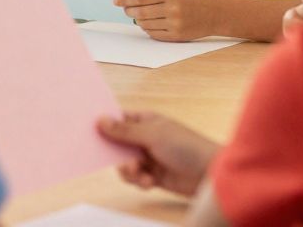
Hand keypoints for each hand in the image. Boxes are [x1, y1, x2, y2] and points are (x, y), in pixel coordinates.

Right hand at [97, 110, 219, 196]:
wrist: (209, 174)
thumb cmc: (185, 147)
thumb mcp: (152, 135)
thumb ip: (124, 131)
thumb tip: (100, 120)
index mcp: (146, 121)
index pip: (119, 119)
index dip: (106, 124)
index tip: (93, 131)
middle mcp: (145, 138)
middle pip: (118, 144)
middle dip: (117, 155)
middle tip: (124, 161)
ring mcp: (149, 157)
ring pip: (124, 163)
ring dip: (129, 171)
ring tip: (141, 174)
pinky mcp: (153, 176)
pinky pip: (135, 178)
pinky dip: (139, 181)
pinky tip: (150, 182)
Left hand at [114, 0, 219, 42]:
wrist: (216, 13)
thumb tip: (130, 0)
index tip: (116, 0)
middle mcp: (173, 8)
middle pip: (140, 12)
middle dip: (129, 11)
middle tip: (126, 9)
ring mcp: (175, 24)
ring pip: (145, 24)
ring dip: (138, 20)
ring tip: (138, 16)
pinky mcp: (177, 36)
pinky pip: (154, 34)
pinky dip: (147, 29)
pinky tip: (148, 24)